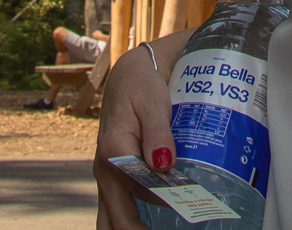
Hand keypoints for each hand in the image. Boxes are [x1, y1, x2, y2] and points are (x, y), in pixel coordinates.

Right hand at [93, 44, 174, 229]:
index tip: (187, 208)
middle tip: (175, 223)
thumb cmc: (142, 86)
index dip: (165, 203)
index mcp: (113, 153)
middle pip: (118, 219)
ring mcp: (105, 177)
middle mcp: (104, 170)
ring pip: (109, 220)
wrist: (127, 76)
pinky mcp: (111, 178)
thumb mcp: (153, 102)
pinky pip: (113, 210)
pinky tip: (148, 224)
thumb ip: (158, 133)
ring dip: (129, 229)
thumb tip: (164, 165)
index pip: (142, 192)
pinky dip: (128, 222)